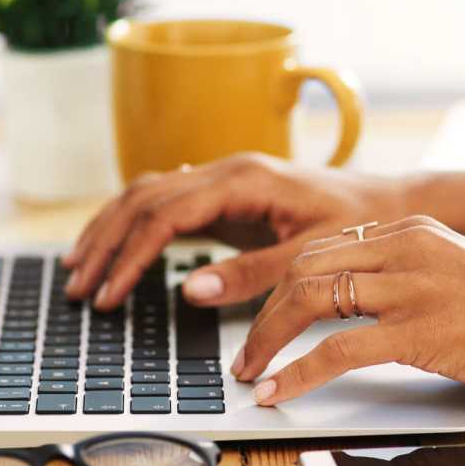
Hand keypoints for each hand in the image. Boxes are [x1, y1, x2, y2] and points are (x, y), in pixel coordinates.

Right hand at [64, 153, 407, 309]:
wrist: (387, 203)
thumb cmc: (357, 224)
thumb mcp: (310, 256)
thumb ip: (252, 274)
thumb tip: (192, 291)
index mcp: (242, 179)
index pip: (164, 215)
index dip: (130, 257)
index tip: (109, 295)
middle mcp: (224, 170)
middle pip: (141, 199)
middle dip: (104, 243)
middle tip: (78, 286)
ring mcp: (220, 178)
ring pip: (145, 193)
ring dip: (108, 229)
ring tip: (78, 267)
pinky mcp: (223, 193)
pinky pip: (163, 200)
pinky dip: (131, 223)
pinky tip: (114, 242)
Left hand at [232, 216, 464, 404]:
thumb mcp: (448, 272)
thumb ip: (398, 273)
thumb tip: (343, 296)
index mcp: (410, 230)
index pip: (323, 247)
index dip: (282, 284)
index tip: (262, 313)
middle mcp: (406, 249)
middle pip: (306, 268)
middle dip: (265, 311)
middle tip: (247, 348)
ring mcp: (412, 288)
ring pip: (310, 299)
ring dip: (268, 338)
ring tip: (250, 369)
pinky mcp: (419, 331)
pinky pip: (336, 350)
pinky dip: (296, 373)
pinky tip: (275, 391)